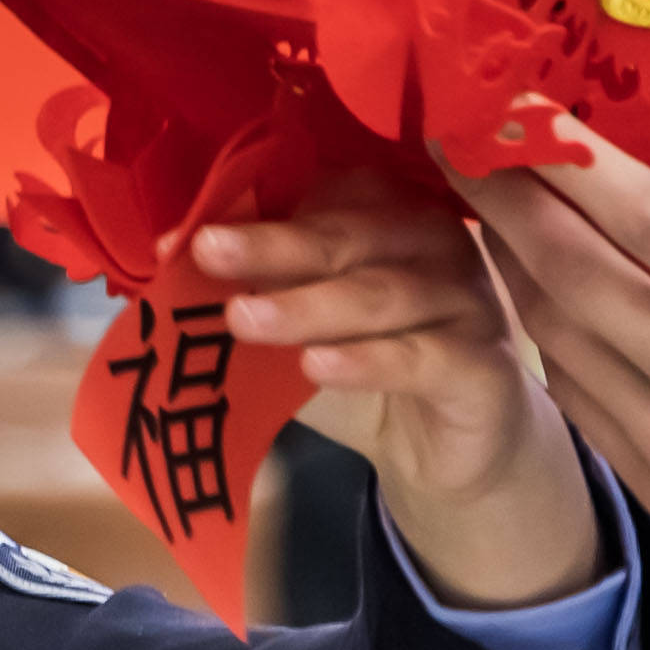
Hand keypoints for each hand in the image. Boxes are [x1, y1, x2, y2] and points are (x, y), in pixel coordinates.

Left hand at [190, 169, 598, 611]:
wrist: (446, 452)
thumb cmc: (366, 369)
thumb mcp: (300, 326)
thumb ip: (251, 286)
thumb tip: (165, 250)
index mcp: (389, 214)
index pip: (322, 197)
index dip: (253, 213)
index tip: (185, 238)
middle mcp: (435, 244)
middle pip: (352, 236)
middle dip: (275, 246)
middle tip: (208, 253)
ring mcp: (468, 303)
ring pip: (385, 294)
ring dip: (309, 304)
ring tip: (242, 320)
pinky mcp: (484, 369)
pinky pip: (425, 357)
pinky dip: (369, 360)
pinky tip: (317, 365)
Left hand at [462, 75, 649, 649]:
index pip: (644, 217)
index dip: (567, 152)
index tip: (514, 100)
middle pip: (571, 274)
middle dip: (503, 199)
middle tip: (454, 138)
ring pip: (559, 340)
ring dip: (510, 265)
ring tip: (482, 202)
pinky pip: (576, 400)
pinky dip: (545, 336)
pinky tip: (532, 290)